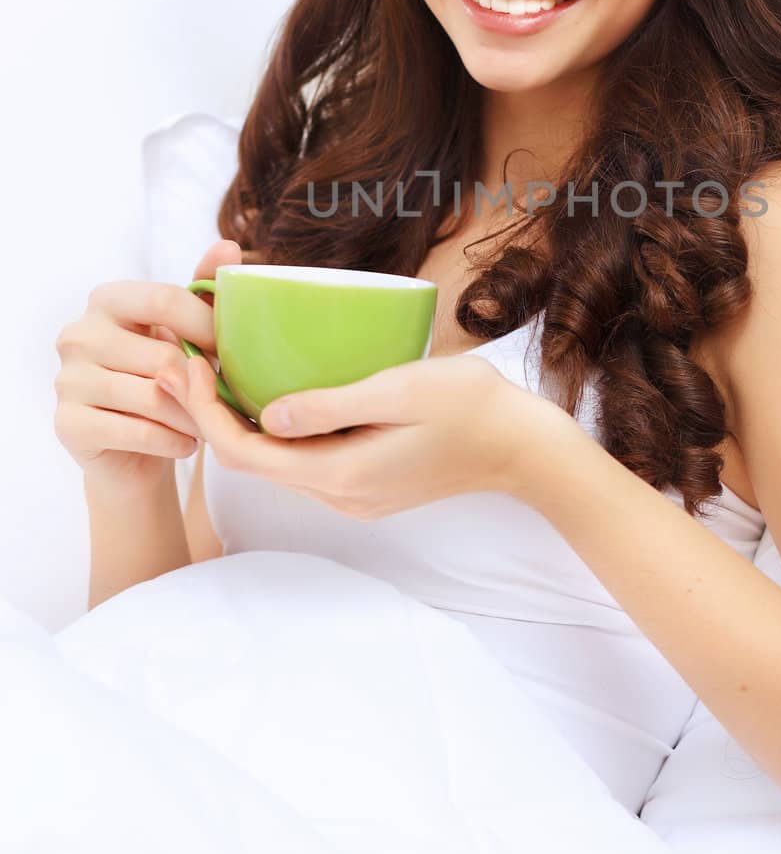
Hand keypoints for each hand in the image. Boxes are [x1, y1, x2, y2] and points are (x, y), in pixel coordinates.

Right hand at [53, 239, 241, 498]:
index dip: (209, 326)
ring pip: (153, 397)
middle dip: (203, 383)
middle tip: (226, 400)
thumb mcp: (183, 331)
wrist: (131, 449)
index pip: (166, 299)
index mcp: (107, 299)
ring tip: (210, 424)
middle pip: (163, 355)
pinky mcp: (68, 424)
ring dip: (193, 417)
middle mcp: (78, 334)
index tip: (233, 352)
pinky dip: (173, 441)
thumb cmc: (163, 378)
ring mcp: (67, 380)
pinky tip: (186, 443)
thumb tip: (229, 246)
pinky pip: (138, 431)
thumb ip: (203, 288)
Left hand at [156, 347, 567, 518]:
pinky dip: (275, 427)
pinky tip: (272, 389)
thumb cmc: (471, 407)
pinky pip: (303, 458)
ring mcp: (353, 494)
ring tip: (217, 367)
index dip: (205, 410)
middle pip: (252, 460)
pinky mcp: (366, 483)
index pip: (246, 452)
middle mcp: (339, 494)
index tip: (186, 362)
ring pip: (276, 460)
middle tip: (184, 359)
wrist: (522, 447)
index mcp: (341, 474)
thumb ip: (332, 405)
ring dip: (241, 420)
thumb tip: (265, 412)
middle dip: (210, 413)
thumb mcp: (401, 391)